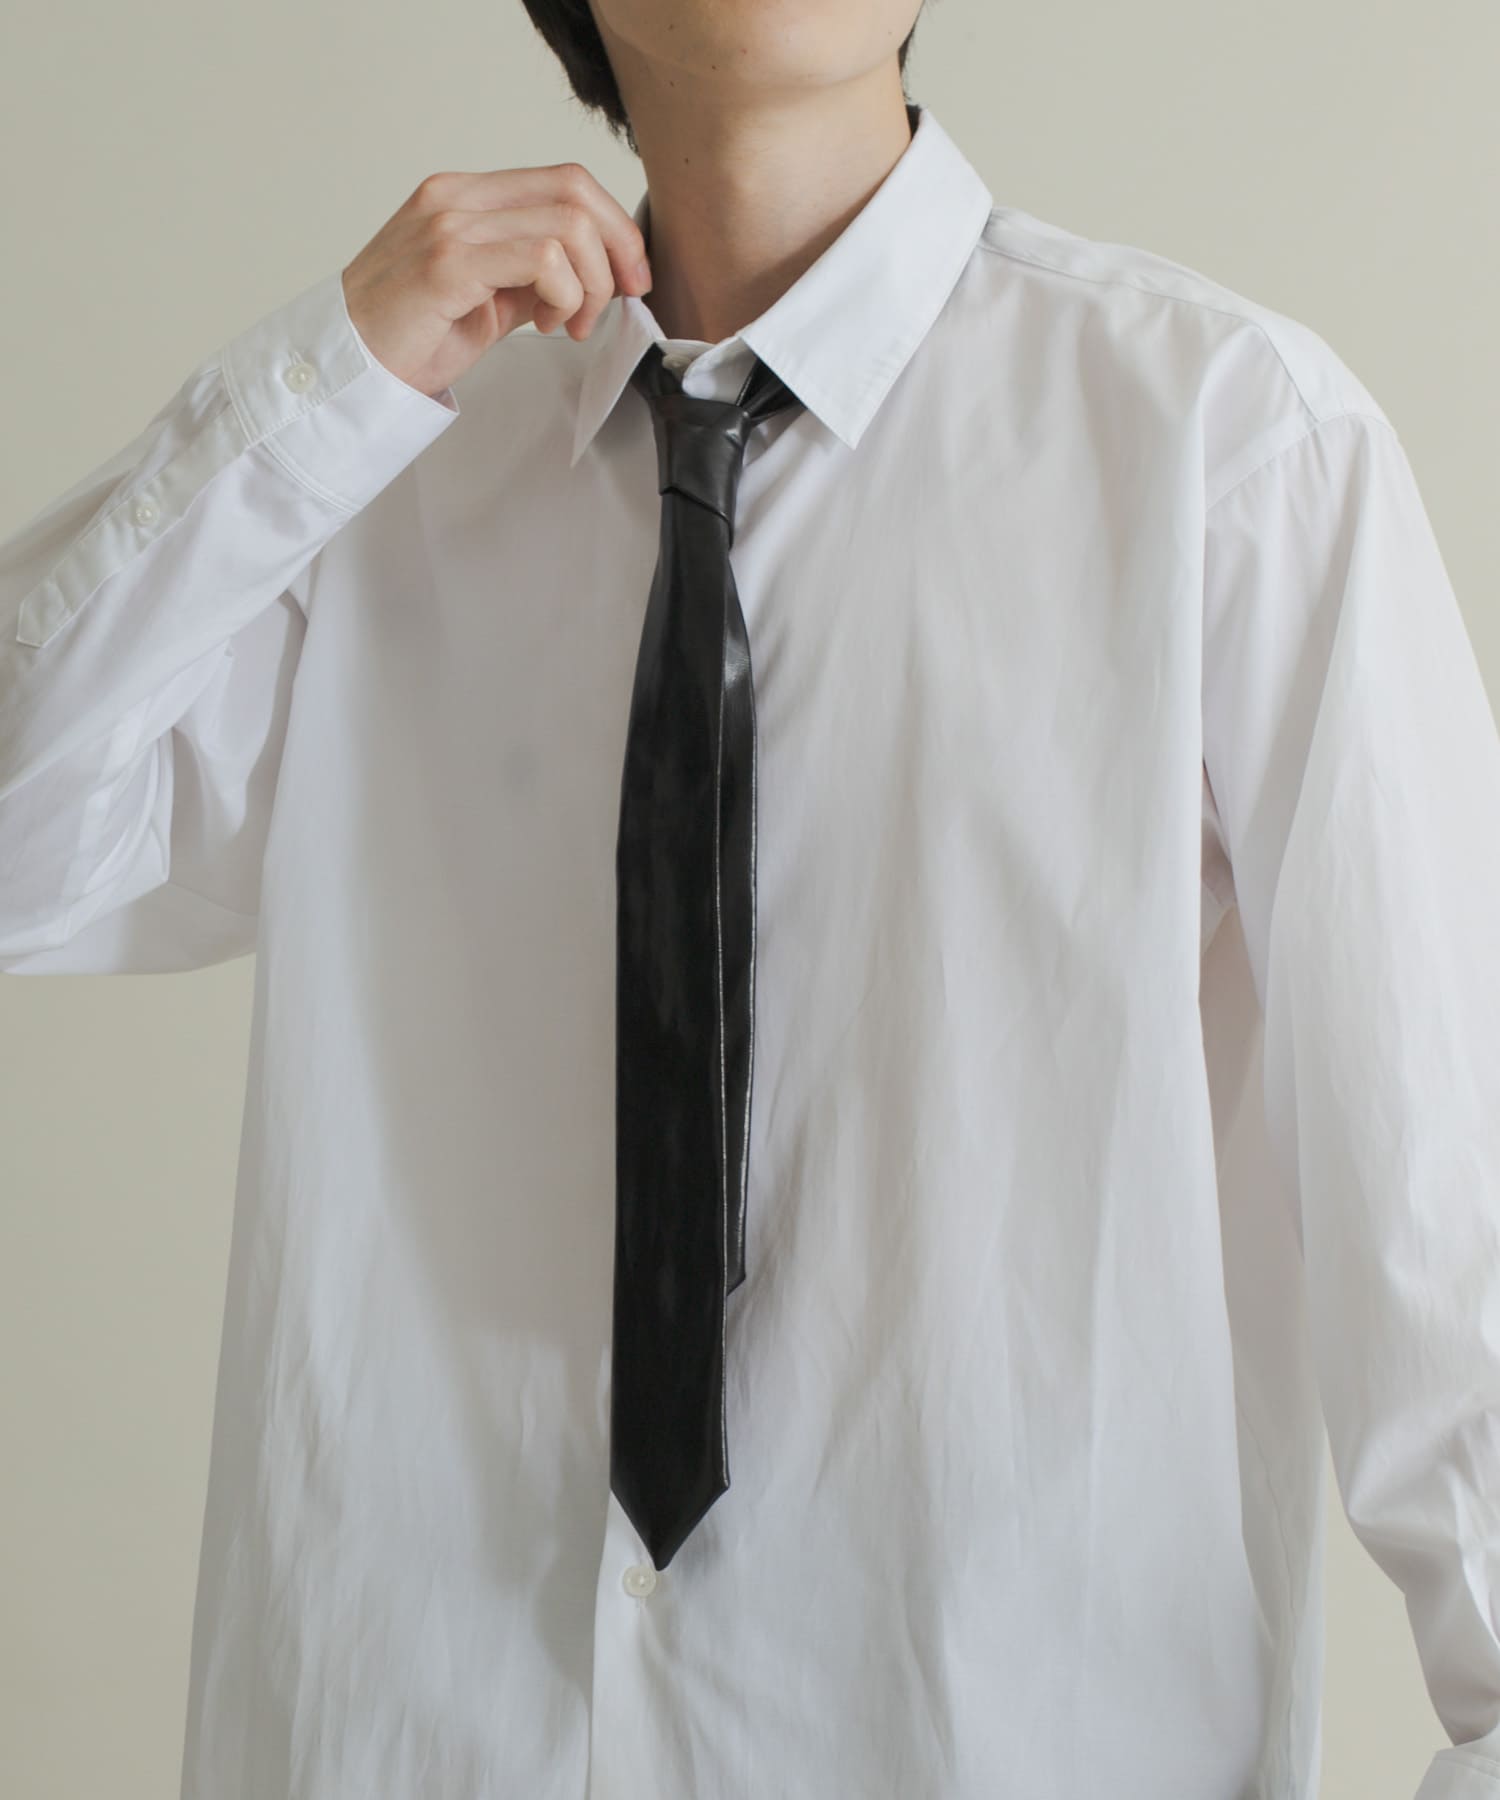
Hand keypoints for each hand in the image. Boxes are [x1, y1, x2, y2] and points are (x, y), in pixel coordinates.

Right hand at [340, 162, 652, 397]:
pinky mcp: (448, 262)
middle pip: (575, 191)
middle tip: (613, 303)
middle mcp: (457, 197)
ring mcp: (450, 224)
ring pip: (567, 226)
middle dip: (616, 252)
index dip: (615, 227)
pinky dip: (564, 296)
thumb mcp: (488, 299)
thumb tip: (594, 275)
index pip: (565, 181)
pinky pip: (542, 260)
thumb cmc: (410, 338)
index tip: (630, 278)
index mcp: (466, 196)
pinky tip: (547, 325)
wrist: (349, 369)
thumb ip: (534, 276)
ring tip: (565, 324)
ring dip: (588, 285)